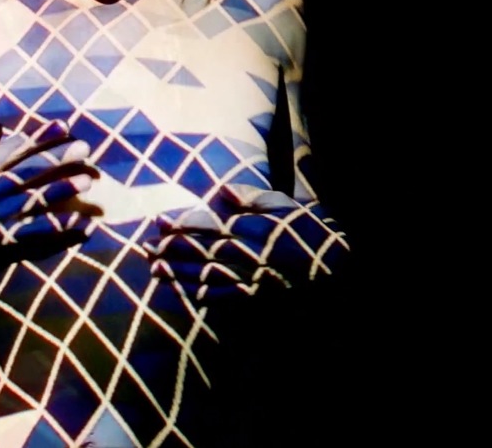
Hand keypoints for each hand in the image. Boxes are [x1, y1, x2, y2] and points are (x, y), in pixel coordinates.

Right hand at [0, 113, 96, 285]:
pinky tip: (84, 228)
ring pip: (35, 203)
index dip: (40, 137)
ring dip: (63, 191)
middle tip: (85, 147)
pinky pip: (37, 240)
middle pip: (29, 172)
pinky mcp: (0, 249)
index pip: (12, 149)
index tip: (63, 125)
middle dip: (59, 158)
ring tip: (88, 180)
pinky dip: (61, 235)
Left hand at [144, 188, 349, 302]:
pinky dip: (209, 297)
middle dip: (174, 249)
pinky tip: (187, 294)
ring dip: (181, 273)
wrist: (345, 271)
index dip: (184, 224)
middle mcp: (254, 253)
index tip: (159, 222)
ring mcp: (257, 279)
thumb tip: (222, 192)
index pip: (213, 224)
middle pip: (206, 250)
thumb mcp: (289, 207)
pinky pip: (231, 299)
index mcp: (257, 227)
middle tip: (146, 246)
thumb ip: (255, 198)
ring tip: (155, 269)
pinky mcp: (263, 299)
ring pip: (212, 275)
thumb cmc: (314, 234)